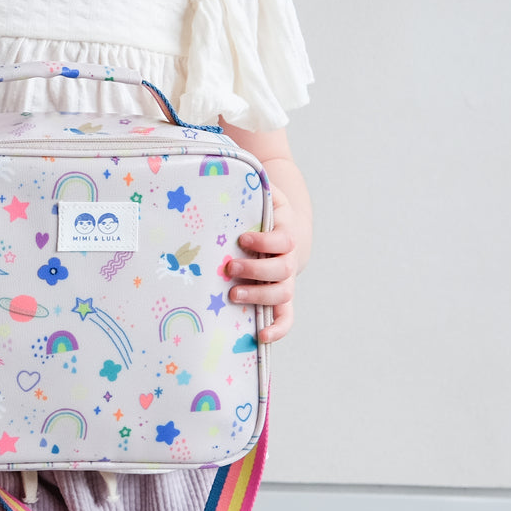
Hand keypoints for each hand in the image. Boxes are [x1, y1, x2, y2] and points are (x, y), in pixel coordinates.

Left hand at [228, 183, 299, 341]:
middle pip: (282, 269)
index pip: (282, 239)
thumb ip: (250, 188)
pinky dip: (278, 328)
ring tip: (233, 293)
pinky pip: (286, 316)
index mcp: (285, 232)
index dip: (265, 241)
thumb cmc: (266, 210)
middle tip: (230, 267)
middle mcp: (288, 258)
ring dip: (258, 296)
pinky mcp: (280, 296)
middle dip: (256, 270)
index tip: (243, 238)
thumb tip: (221, 174)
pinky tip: (261, 337)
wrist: (288, 226)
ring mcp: (285, 280)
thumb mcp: (263, 194)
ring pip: (282, 293)